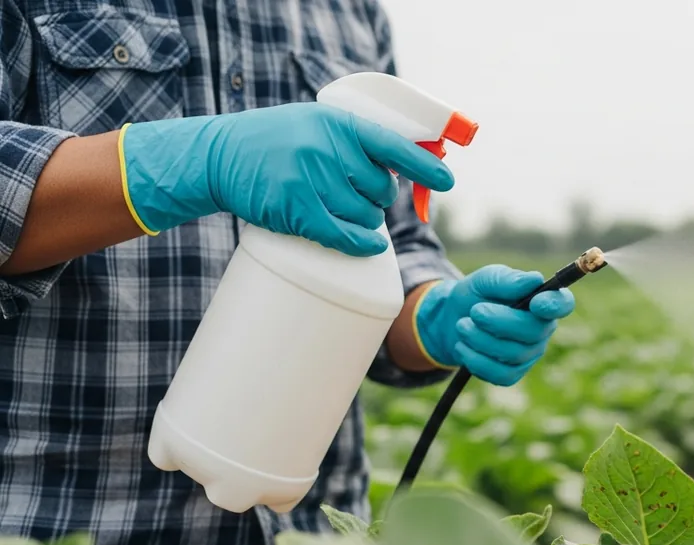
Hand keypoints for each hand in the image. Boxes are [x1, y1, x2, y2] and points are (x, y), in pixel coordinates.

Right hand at [118, 103, 453, 255]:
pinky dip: (361, 244)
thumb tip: (403, 171)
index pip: (393, 145)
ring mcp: (311, 178)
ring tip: (338, 208)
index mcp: (339, 123)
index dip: (423, 166)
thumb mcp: (316, 125)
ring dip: (363, 221)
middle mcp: (328, 148)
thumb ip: (355, 141)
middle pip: (382, 191)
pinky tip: (369, 245)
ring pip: (366, 216)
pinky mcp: (295, 208)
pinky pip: (344, 235)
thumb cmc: (276, 142)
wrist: (219, 155)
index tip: (447, 181)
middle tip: (353, 195)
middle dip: (376, 200)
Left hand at [414, 265, 575, 385]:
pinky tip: (463, 346)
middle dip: (500, 322)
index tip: (536, 303)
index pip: (563, 304)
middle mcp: (542, 330)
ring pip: (513, 354)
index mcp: (542, 301)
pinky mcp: (511, 374)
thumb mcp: (486, 279)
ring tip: (462, 325)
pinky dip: (475, 359)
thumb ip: (508, 279)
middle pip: (534, 332)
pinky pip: (500, 374)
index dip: (555, 306)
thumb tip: (535, 280)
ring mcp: (528, 355)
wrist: (451, 319)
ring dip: (481, 338)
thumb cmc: (477, 295)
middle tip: (475, 311)